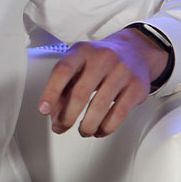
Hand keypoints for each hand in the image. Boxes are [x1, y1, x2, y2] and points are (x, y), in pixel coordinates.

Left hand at [38, 28, 169, 136]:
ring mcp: (122, 72)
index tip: (44, 110)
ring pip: (100, 107)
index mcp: (82, 51)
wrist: (135, 50)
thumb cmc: (99, 61)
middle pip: (80, 93)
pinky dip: (106, 127)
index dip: (50, 92)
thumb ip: (63, 88)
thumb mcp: (78, 65)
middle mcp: (102, 59)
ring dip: (87, 126)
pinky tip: (99, 130)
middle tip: (61, 127)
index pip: (63, 71)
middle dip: (67, 117)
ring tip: (83, 131)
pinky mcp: (137, 87)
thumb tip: (54, 116)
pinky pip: (119, 113)